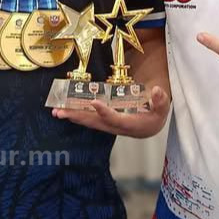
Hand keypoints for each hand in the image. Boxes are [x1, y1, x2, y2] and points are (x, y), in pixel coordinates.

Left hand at [52, 85, 169, 137]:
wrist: (151, 126)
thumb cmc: (156, 114)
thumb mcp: (162, 107)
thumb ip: (161, 101)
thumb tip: (157, 91)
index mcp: (132, 124)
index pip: (116, 120)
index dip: (105, 112)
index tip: (95, 103)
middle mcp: (117, 127)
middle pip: (95, 123)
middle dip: (78, 117)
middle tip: (60, 111)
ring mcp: (109, 125)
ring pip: (89, 122)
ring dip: (73, 117)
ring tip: (56, 112)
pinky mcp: (105, 122)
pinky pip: (89, 119)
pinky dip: (77, 115)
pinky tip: (65, 112)